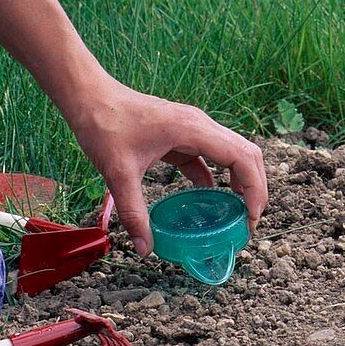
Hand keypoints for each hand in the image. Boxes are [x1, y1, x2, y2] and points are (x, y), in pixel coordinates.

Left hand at [65, 74, 267, 254]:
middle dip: (255, 187)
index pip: (242, 157)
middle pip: (246, 153)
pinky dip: (216, 177)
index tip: (250, 219)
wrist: (90, 97)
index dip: (254, 189)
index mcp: (193, 129)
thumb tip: (145, 248)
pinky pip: (209, 155)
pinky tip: (207, 200)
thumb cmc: (104, 126)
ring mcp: (192, 127)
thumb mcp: (118, 174)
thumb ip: (134, 212)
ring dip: (239, 181)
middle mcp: (200, 124)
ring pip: (232, 152)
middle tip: (247, 222)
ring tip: (235, 214)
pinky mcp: (181, 133)